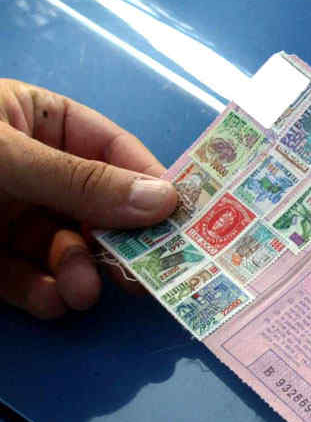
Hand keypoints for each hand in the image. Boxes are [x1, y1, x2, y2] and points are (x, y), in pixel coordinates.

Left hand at [0, 79, 176, 317]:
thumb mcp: (5, 156)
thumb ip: (81, 181)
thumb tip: (163, 200)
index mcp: (36, 121)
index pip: (111, 149)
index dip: (147, 183)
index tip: (181, 220)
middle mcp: (31, 169)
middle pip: (97, 208)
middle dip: (117, 243)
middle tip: (146, 274)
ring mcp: (6, 215)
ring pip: (66, 249)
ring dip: (80, 275)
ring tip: (80, 292)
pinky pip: (28, 278)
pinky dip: (43, 294)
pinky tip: (51, 300)